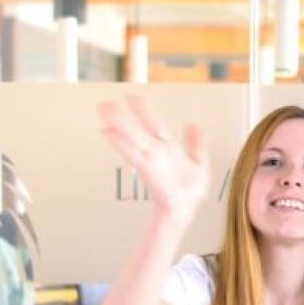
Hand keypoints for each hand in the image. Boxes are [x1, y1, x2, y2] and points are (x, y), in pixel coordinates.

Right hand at [98, 95, 209, 224]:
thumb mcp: (199, 162)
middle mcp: (156, 151)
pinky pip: (132, 153)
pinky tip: (108, 132)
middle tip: (107, 103)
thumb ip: (196, 143)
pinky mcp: (147, 169)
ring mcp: (150, 159)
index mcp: (167, 148)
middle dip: (122, 115)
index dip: (143, 110)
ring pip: (131, 136)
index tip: (132, 97)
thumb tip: (194, 125)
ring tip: (104, 111)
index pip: (153, 123)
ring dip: (118, 123)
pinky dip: (120, 143)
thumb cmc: (190, 191)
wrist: (186, 208)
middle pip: (136, 128)